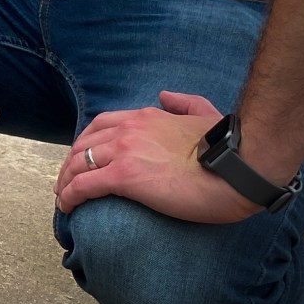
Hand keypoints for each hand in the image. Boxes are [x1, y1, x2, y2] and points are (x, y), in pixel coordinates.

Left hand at [54, 91, 257, 223]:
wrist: (240, 167)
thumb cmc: (230, 148)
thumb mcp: (206, 113)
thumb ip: (184, 102)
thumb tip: (165, 96)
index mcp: (145, 117)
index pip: (100, 126)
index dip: (86, 144)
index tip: (82, 159)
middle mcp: (128, 130)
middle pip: (83, 146)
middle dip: (70, 165)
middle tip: (66, 182)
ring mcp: (124, 152)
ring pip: (78, 165)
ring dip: (65, 182)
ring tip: (63, 198)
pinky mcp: (125, 177)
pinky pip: (83, 186)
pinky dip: (69, 196)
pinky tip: (66, 207)